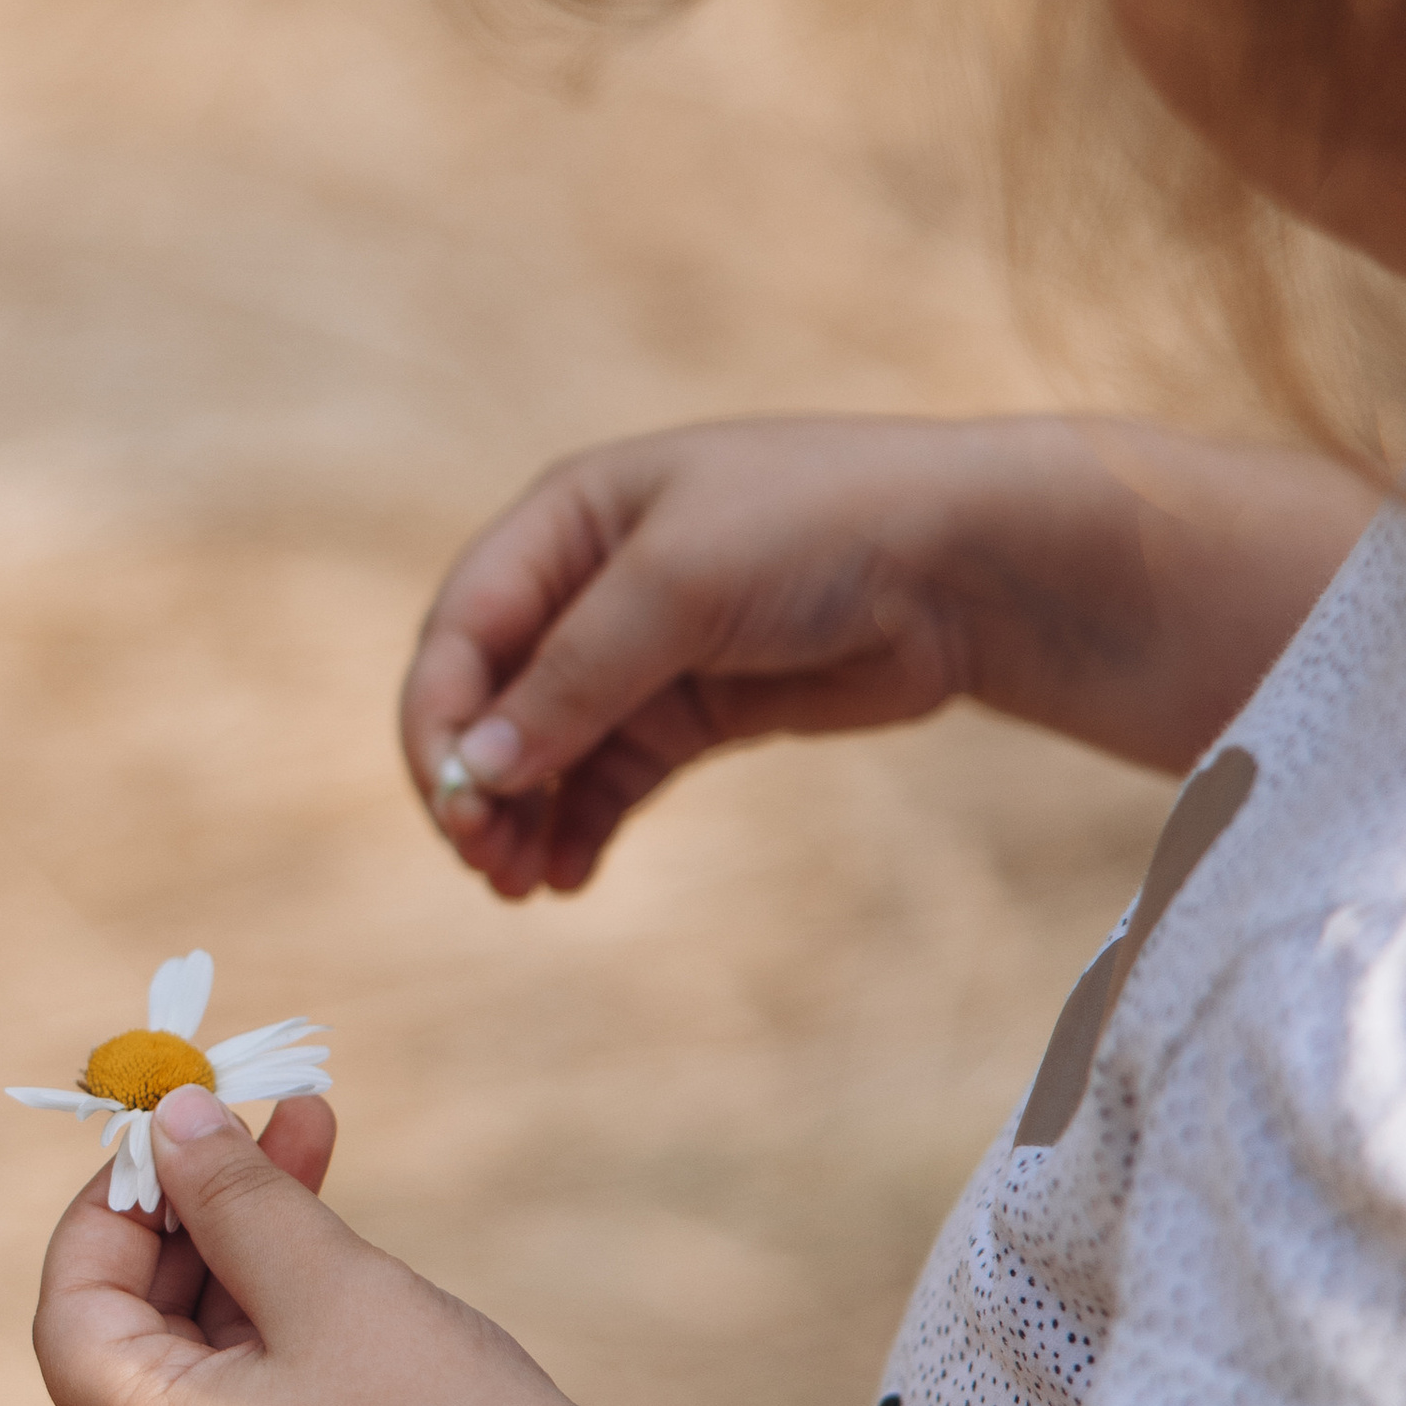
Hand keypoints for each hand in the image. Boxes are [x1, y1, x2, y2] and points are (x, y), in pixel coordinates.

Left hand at [32, 1086, 620, 1405]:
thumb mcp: (331, 1286)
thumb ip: (236, 1198)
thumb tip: (171, 1118)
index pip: (73, 1313)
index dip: (114, 1207)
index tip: (174, 1122)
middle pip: (135, 1332)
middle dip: (196, 1213)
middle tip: (260, 1111)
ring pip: (201, 1359)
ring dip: (247, 1251)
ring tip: (315, 1137)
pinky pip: (250, 1403)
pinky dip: (278, 1319)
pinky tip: (334, 1240)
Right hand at [399, 419, 996, 898]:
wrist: (966, 563)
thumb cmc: (817, 529)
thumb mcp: (679, 586)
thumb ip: (574, 677)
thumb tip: (477, 769)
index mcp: (566, 519)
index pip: (462, 627)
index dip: (438, 716)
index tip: (451, 803)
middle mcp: (590, 583)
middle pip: (491, 695)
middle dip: (473, 779)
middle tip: (481, 862)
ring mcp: (644, 652)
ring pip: (545, 749)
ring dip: (520, 816)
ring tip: (518, 885)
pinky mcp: (697, 710)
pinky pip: (610, 777)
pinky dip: (581, 826)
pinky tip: (568, 876)